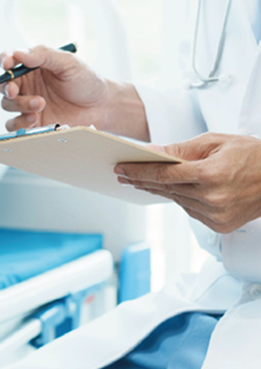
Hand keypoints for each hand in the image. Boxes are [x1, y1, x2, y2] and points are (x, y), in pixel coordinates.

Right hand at [0, 45, 110, 130]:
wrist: (100, 107)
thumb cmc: (86, 81)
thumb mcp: (68, 62)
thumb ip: (43, 55)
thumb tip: (18, 53)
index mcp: (32, 66)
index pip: (9, 59)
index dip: (4, 60)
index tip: (7, 64)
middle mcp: (27, 84)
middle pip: (3, 84)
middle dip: (6, 87)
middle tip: (14, 91)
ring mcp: (27, 103)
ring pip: (7, 104)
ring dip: (20, 104)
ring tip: (42, 104)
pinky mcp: (31, 122)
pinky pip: (13, 124)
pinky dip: (20, 123)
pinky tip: (36, 119)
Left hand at [116, 133, 260, 232]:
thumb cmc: (253, 155)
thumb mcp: (216, 142)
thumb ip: (181, 150)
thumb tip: (152, 153)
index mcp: (211, 174)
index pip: (163, 175)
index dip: (138, 171)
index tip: (121, 168)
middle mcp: (212, 198)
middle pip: (165, 189)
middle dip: (141, 180)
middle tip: (123, 174)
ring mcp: (215, 215)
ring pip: (175, 201)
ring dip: (157, 190)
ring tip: (140, 181)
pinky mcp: (219, 225)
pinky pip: (189, 210)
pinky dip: (180, 199)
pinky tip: (172, 190)